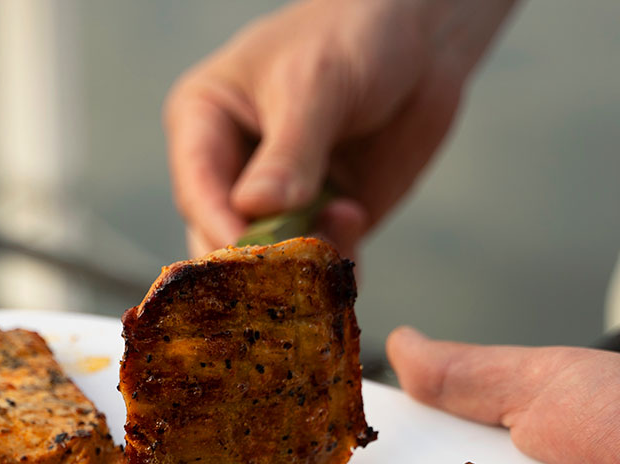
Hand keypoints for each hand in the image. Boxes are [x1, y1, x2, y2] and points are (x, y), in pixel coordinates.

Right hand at [164, 0, 513, 256]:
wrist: (422, 37)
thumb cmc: (352, 33)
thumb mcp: (315, 85)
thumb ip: (288, 152)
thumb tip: (255, 209)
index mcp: (204, 125)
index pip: (197, 190)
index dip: (217, 227)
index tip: (244, 257)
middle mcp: (233, 171)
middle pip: (223, 239)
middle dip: (255, 262)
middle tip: (286, 274)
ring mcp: (280, 203)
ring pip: (270, 262)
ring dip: (301, 265)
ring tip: (341, 225)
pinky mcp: (325, 222)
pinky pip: (319, 266)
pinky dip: (335, 269)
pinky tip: (354, 229)